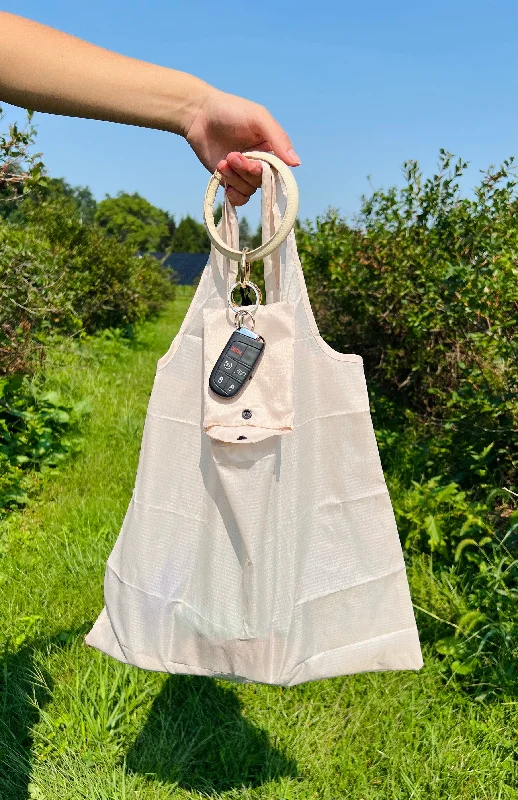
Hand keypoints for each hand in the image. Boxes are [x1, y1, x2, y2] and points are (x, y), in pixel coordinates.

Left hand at [185, 88, 299, 205]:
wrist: (198, 115)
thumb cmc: (230, 110)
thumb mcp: (259, 118)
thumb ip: (278, 138)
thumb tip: (296, 163)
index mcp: (270, 148)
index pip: (278, 171)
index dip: (266, 172)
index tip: (254, 163)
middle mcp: (259, 162)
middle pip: (261, 182)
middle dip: (246, 172)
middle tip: (231, 156)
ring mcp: (243, 172)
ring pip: (249, 190)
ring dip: (234, 179)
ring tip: (221, 163)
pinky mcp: (228, 180)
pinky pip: (239, 198)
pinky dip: (233, 195)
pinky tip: (224, 182)